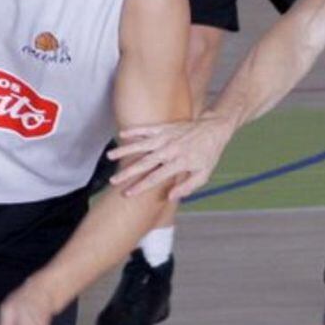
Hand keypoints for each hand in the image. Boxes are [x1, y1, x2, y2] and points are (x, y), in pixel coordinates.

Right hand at [107, 113, 234, 198]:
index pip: (156, 177)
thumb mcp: (203, 175)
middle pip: (145, 163)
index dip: (141, 187)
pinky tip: (122, 134)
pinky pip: (147, 129)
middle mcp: (171, 150)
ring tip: (110, 156)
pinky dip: (135, 131)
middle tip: (114, 181)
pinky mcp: (165, 127)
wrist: (215, 128)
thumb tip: (169, 197)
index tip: (127, 194)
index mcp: (179, 162)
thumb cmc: (208, 154)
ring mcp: (167, 137)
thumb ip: (187, 187)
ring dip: (125, 150)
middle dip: (128, 172)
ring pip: (142, 145)